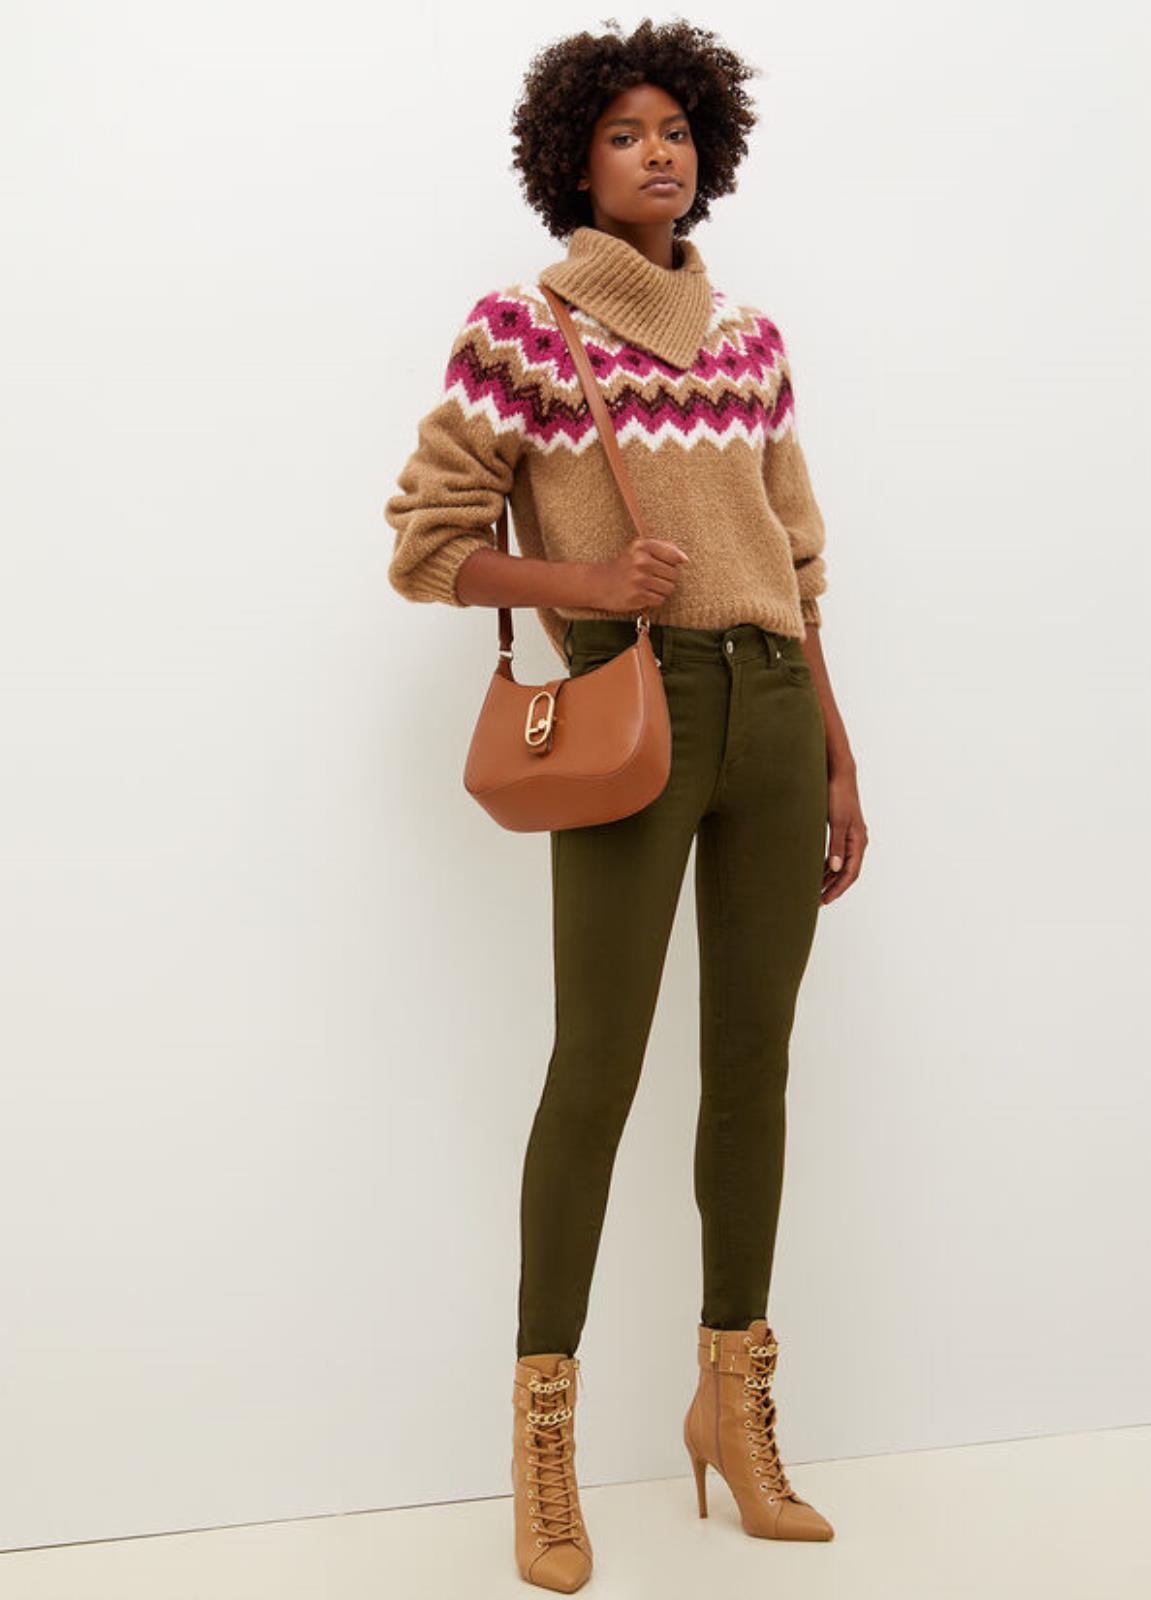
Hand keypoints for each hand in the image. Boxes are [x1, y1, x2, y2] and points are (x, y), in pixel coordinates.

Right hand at [586, 538, 690, 612]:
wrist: (599, 583)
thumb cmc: (625, 565)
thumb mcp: (640, 548)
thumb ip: (664, 548)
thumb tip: (684, 559)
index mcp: (642, 546)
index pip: (674, 556)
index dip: (672, 563)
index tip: (661, 566)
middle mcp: (641, 561)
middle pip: (674, 574)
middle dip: (666, 578)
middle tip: (651, 577)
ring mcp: (639, 580)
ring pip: (669, 588)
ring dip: (661, 590)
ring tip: (648, 586)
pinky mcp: (637, 596)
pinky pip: (660, 600)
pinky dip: (654, 599)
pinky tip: (642, 594)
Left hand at [822, 761, 866, 903]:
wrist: (840, 775)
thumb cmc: (839, 796)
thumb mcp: (837, 822)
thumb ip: (836, 846)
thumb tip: (834, 868)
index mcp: (859, 841)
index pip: (851, 873)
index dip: (838, 888)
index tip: (825, 899)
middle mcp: (857, 842)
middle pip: (846, 872)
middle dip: (833, 887)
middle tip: (818, 900)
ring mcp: (850, 837)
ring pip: (841, 864)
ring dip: (829, 877)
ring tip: (815, 889)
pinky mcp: (842, 831)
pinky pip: (836, 854)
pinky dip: (827, 865)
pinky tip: (817, 871)